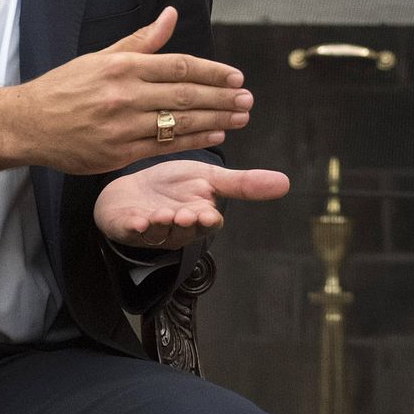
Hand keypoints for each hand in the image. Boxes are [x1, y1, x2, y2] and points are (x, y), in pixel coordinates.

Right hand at [0, 7, 252, 180]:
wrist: (27, 124)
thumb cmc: (65, 87)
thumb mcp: (100, 57)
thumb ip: (141, 40)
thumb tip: (171, 15)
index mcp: (121, 66)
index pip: (179, 66)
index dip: (213, 72)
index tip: (236, 77)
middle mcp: (123, 95)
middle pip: (185, 95)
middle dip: (222, 98)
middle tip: (248, 99)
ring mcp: (120, 126)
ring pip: (178, 122)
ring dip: (215, 120)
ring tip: (240, 117)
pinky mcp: (117, 153)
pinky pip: (163, 146)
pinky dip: (193, 141)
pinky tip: (214, 136)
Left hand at [94, 159, 290, 249]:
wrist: (132, 189)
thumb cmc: (174, 186)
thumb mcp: (210, 179)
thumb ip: (243, 184)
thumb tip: (286, 182)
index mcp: (200, 216)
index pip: (208, 222)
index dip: (207, 220)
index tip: (207, 214)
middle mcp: (178, 228)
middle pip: (184, 231)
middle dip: (185, 224)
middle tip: (183, 215)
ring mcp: (152, 231)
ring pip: (159, 233)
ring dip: (160, 226)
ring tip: (160, 215)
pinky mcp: (127, 228)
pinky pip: (131, 232)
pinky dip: (135, 228)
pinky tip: (137, 220)